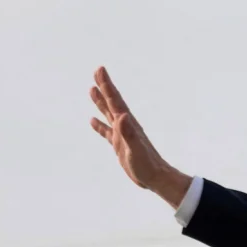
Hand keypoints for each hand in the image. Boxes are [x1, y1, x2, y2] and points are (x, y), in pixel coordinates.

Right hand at [89, 67, 188, 205]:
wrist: (155, 177)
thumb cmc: (147, 165)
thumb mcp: (136, 149)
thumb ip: (129, 133)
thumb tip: (122, 116)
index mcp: (128, 123)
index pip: (115, 100)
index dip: (107, 85)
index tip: (100, 69)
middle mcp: (125, 125)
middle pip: (112, 102)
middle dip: (104, 87)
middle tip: (97, 71)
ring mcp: (122, 134)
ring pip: (108, 113)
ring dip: (100, 101)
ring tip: (91, 89)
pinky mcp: (119, 145)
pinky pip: (106, 131)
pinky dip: (99, 125)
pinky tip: (92, 120)